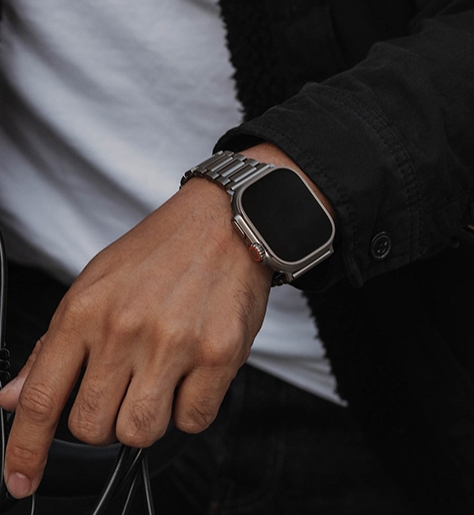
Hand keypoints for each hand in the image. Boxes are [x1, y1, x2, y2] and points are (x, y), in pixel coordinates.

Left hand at [0, 167, 272, 498]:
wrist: (226, 222)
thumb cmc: (163, 250)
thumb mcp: (98, 282)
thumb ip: (57, 343)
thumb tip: (14, 396)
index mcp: (86, 310)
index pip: (41, 399)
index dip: (24, 451)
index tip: (22, 478)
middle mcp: (126, 329)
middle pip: (92, 428)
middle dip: (104, 422)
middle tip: (125, 391)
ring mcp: (174, 343)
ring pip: (141, 433)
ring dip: (148, 418)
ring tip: (163, 380)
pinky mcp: (218, 353)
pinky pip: (194, 419)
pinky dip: (191, 407)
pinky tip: (194, 374)